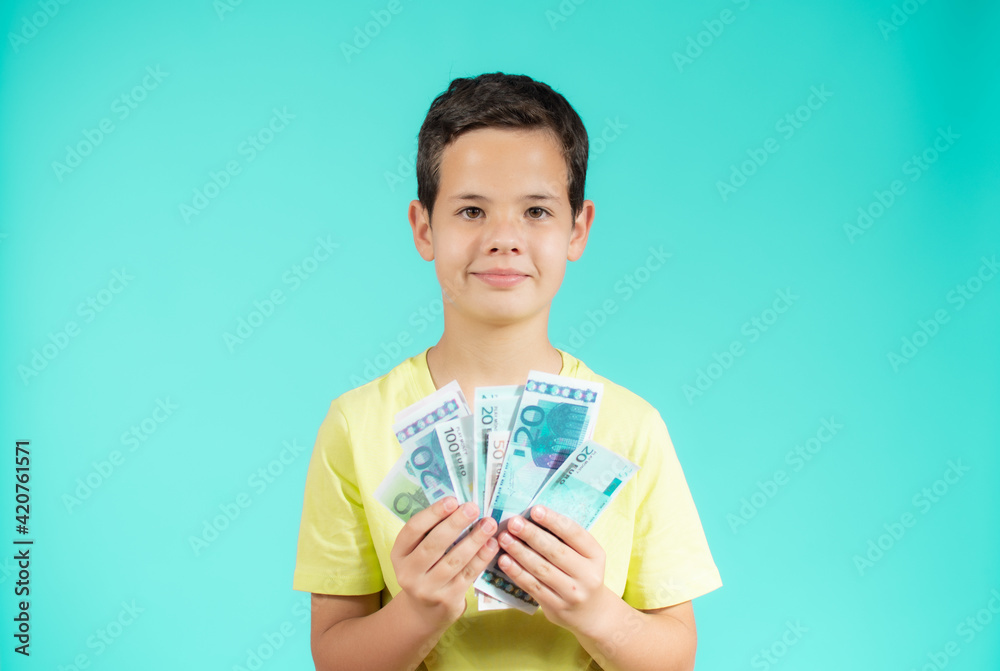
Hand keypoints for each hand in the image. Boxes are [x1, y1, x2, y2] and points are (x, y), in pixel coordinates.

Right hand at [390, 497, 498, 628]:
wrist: (424, 611)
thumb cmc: (424, 570)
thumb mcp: (416, 553)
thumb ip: (431, 532)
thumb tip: (459, 505)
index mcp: (398, 554)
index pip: (413, 529)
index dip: (432, 513)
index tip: (452, 500)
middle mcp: (409, 573)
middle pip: (434, 544)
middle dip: (455, 524)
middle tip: (473, 508)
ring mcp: (428, 588)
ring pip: (454, 560)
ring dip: (474, 539)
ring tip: (489, 523)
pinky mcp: (448, 599)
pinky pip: (468, 574)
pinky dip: (482, 558)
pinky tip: (492, 544)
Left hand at [496, 505, 610, 635]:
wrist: (591, 613)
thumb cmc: (581, 574)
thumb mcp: (585, 556)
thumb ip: (565, 540)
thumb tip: (533, 518)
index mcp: (596, 555)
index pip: (575, 534)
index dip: (554, 521)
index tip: (535, 510)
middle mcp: (588, 575)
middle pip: (556, 551)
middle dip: (532, 535)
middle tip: (513, 522)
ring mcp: (572, 593)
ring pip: (542, 569)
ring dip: (520, 552)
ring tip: (504, 538)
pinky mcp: (556, 607)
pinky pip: (533, 587)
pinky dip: (517, 573)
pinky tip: (504, 561)